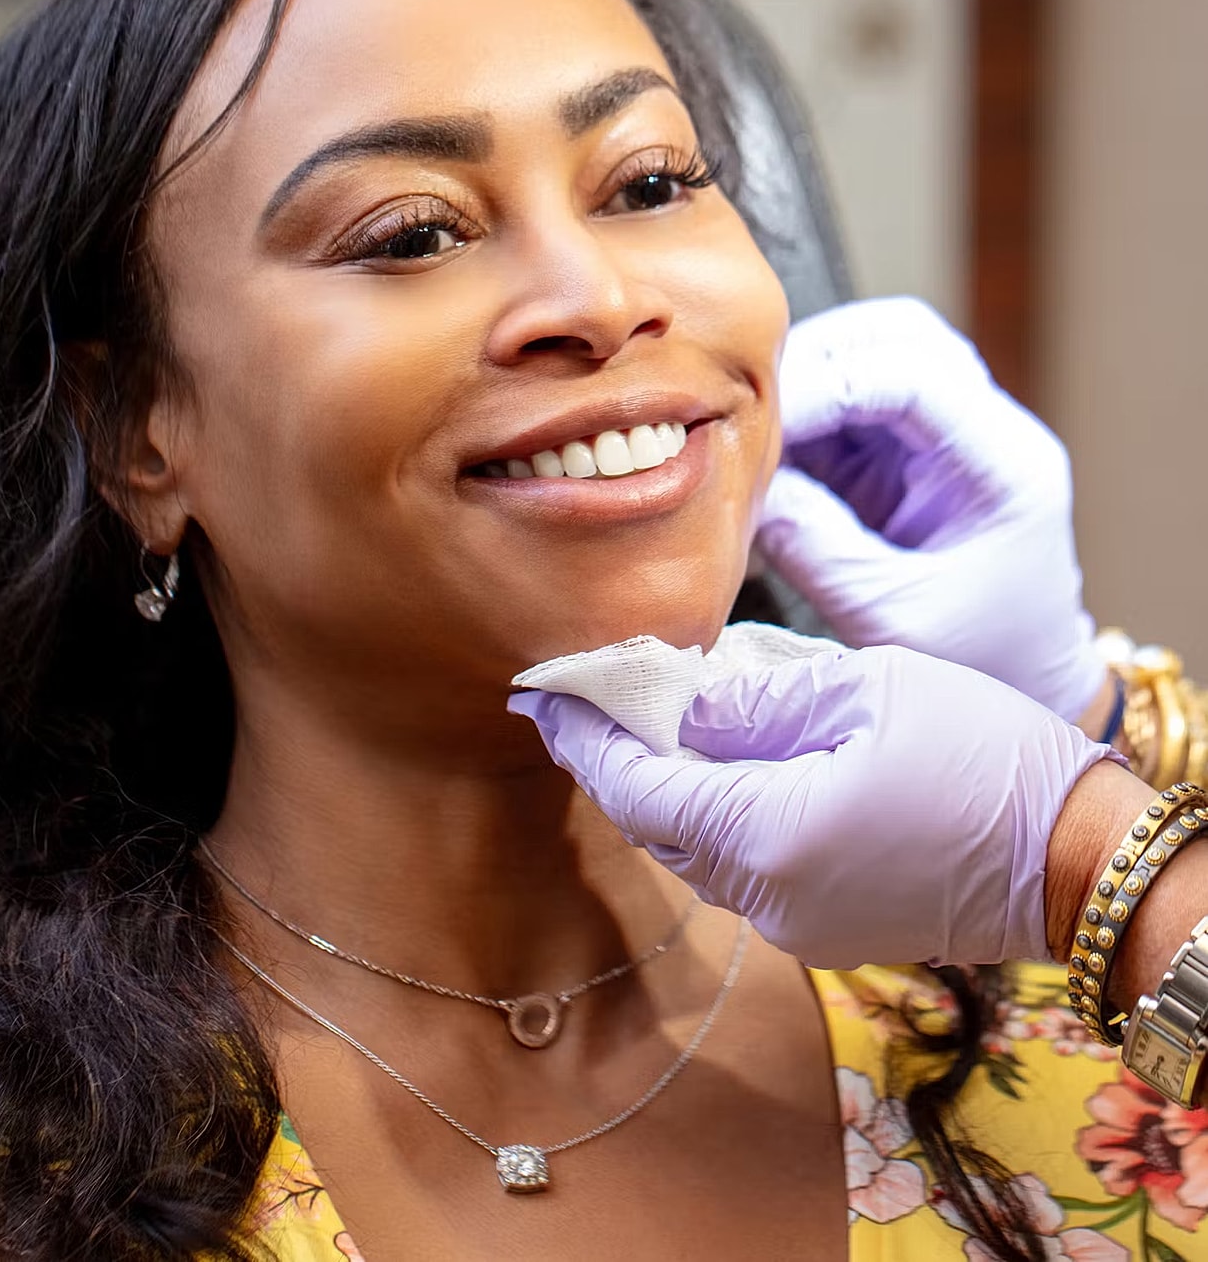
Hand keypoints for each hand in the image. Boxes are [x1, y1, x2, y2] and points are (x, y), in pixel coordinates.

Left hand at [510, 643, 1113, 967]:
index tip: (543, 696)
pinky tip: (726, 762)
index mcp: (768, 835)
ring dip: (666, 787)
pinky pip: (739, 868)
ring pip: (694, 849)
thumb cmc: (982, 757)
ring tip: (654, 718)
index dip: (583, 740)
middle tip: (590, 697)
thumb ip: (753, 700)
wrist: (1079, 858)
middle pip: (656, 823)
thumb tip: (680, 706)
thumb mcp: (862, 692)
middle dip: (616, 759)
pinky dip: (715, 814)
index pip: (637, 787)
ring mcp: (794, 926)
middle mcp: (766, 898)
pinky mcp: (822, 930)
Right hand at [757, 297, 1103, 721]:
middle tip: (749, 411)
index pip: (913, 376)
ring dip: (806, 376)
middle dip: (815, 358)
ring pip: (872, 350)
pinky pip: (849, 398)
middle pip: (899, 335)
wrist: (1021, 683)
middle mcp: (983, 428)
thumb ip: (816, 547)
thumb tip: (747, 489)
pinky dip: (802, 413)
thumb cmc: (975, 659)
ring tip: (752, 428)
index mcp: (1002, 465)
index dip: (825, 386)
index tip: (761, 427)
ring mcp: (946, 432)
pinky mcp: (908, 450)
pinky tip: (766, 449)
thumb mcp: (889, 616)